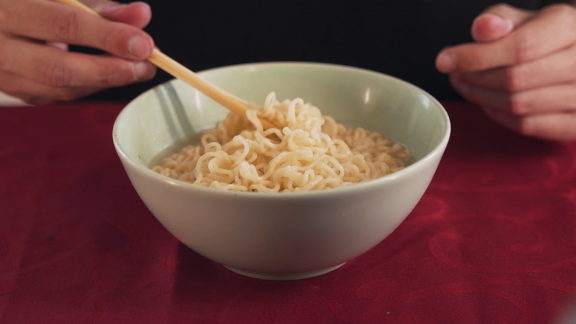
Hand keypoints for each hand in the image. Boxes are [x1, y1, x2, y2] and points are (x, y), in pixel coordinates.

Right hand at [0, 0, 155, 104]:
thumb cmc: (27, 3)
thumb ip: (100, 6)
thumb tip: (142, 15)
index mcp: (7, 9)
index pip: (65, 25)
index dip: (109, 37)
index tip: (144, 44)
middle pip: (60, 69)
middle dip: (110, 71)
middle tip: (146, 66)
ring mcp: (2, 73)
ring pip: (60, 89)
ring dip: (104, 82)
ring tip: (135, 69)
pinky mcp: (13, 89)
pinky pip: (56, 95)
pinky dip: (87, 86)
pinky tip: (107, 74)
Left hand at [436, 3, 575, 141]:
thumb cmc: (548, 38)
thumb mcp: (527, 19)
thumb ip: (501, 20)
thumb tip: (482, 28)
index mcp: (570, 28)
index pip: (519, 47)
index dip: (476, 56)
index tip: (445, 60)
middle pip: (514, 79)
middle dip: (474, 78)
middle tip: (454, 74)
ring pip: (517, 105)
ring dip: (481, 98)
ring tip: (466, 85)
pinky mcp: (575, 125)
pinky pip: (527, 126)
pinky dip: (499, 116)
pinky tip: (488, 102)